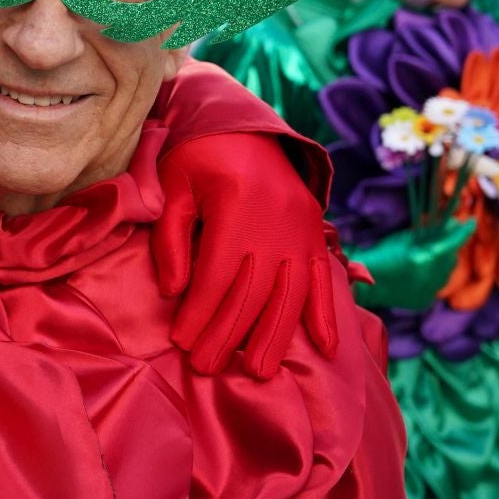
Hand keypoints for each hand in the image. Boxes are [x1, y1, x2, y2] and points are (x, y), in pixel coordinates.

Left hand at [153, 132, 341, 379]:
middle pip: (253, 292)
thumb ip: (171, 237)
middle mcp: (277, 219)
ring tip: (257, 371)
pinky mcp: (316, 233)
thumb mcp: (173, 185)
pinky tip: (327, 348)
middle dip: (228, 334)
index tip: (181, 342)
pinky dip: (325, 315)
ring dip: (274, 336)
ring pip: (290, 293)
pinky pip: (323, 279)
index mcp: (238, 204)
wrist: (246, 127)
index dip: (200, 312)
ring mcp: (302, 228)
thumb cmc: (198, 158)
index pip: (218, 273)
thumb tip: (174, 291)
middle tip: (207, 368)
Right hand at [346, 220, 475, 311]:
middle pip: (451, 258)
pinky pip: (436, 285)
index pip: (452, 243)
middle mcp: (430, 277)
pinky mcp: (423, 300)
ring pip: (446, 273)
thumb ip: (430, 233)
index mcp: (424, 259)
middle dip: (449, 247)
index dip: (463, 232)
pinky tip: (420, 271)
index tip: (471, 222)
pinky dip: (433, 276)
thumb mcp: (406, 239)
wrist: (363, 282)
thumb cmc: (382, 254)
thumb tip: (452, 224)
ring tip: (428, 254)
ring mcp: (428, 292)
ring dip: (442, 262)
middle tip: (444, 236)